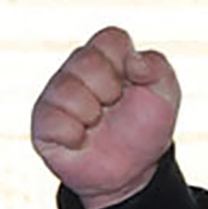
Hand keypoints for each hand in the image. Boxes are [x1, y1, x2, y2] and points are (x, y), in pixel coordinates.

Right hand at [31, 25, 180, 208]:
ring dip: (92, 114)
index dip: (126, 63)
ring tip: (96, 125)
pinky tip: (80, 140)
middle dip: (109, 90)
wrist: (132, 171)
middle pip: (86, 59)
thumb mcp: (165, 95)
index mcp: (106, 56)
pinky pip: (52, 119)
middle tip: (113, 107)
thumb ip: (158, 67)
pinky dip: (74, 135)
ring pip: (67, 88)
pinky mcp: (42, 122)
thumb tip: (134, 60)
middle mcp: (76, 69)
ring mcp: (56, 94)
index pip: (110, 38)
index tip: (134, 83)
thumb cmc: (144, 127)